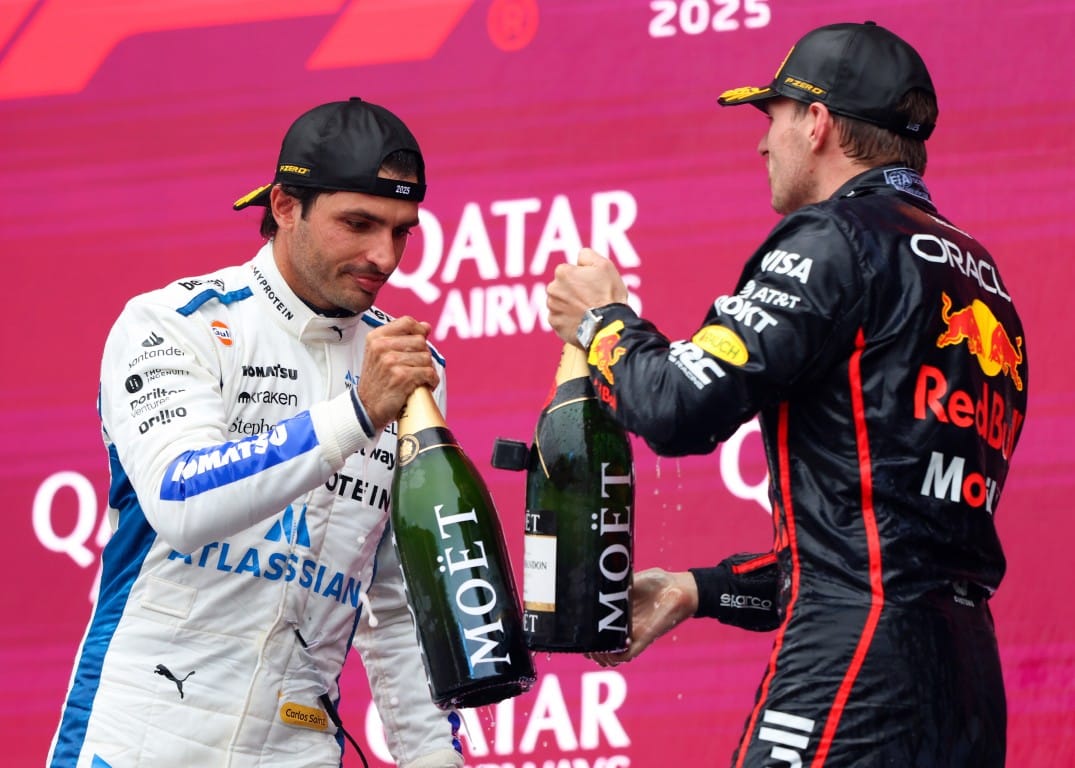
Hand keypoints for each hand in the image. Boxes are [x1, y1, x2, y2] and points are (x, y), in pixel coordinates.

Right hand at [356, 316, 439, 430]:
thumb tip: (426, 327)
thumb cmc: (377, 381)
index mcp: (376, 337)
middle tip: (418, 367)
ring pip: (426, 357)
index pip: (407, 322)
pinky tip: (425, 385)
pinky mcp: (402, 376)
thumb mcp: (380, 354)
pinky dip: (431, 380)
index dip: (419, 330)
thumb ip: (401, 338)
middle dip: (424, 355)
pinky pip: (428, 372)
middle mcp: (381, 347)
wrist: (367, 407)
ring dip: (428, 370)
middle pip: (420, 341)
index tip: (421, 341)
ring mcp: (391, 361)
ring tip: (420, 378)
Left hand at [546, 248, 629, 345]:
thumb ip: (587, 255)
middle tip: (591, 299)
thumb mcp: (604, 265)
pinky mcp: (555, 324)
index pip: (569, 271)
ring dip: (570, 305)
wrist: (608, 325)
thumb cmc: (608, 294)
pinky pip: (560, 319)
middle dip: (573, 291)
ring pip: (560, 303)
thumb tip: (578, 258)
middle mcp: (552, 289)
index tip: (593, 286)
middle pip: (562, 287)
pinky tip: (582, 321)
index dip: (583, 278)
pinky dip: (568, 320)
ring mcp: (552, 308)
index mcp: (562, 272)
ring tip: (587, 312)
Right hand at [587, 568, 698, 666]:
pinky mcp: (647, 636)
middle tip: (585, 645)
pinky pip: (629, 653)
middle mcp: (626, 630)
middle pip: (603, 651)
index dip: (587, 640)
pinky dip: (618, 655)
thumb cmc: (658, 582)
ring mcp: (636, 635)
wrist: (680, 587)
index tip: (577, 636)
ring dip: (601, 656)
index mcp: (619, 618)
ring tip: (594, 650)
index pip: (599, 636)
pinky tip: (610, 649)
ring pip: (614, 657)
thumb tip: (596, 572)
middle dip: (590, 651)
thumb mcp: (631, 579)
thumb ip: (615, 581)